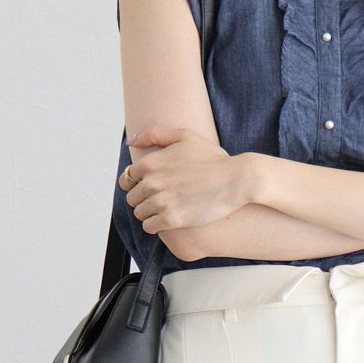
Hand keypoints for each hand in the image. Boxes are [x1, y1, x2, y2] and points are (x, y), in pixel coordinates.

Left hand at [118, 125, 247, 233]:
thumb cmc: (213, 160)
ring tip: (169, 208)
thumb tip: (130, 142)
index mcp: (151, 163)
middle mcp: (152, 182)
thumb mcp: (185, 136)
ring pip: (140, 214)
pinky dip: (157, 225)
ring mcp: (161, 201)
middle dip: (145, 199)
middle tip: (165, 198)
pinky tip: (171, 218)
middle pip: (132, 198)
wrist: (236, 180)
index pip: (127, 179)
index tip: (154, 186)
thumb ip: (154, 134)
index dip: (139, 183)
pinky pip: (150, 227)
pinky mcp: (171, 219)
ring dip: (151, 213)